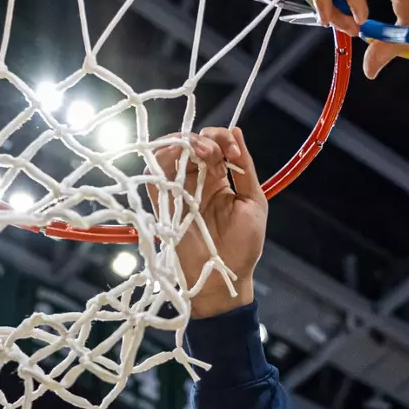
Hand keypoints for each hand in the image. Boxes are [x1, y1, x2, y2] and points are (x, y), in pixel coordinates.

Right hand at [152, 127, 264, 318]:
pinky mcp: (164, 205)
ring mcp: (179, 192)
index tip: (233, 155)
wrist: (225, 277)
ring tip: (200, 152)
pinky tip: (174, 155)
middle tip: (214, 152)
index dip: (223, 140)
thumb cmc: (244, 245)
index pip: (216, 145)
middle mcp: (197, 181)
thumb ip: (244, 169)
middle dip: (204, 140)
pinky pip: (155, 176)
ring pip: (172, 154)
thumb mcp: (254, 202)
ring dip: (184, 145)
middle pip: (192, 145)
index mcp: (219, 179)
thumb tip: (237, 131)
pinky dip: (161, 160)